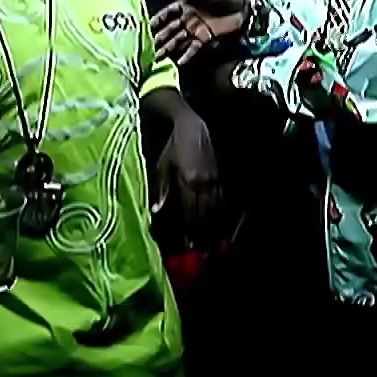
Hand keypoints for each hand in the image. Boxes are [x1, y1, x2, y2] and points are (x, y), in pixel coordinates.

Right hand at [151, 0, 248, 65]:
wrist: (244, 7)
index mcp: (187, 5)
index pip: (169, 12)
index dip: (159, 18)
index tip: (150, 25)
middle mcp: (188, 18)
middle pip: (170, 29)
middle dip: (160, 37)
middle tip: (149, 46)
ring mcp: (196, 30)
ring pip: (179, 40)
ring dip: (168, 49)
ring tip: (157, 57)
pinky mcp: (205, 39)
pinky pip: (193, 48)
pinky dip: (186, 55)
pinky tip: (178, 62)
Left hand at [153, 113, 222, 234]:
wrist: (192, 126)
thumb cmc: (173, 146)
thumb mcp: (163, 166)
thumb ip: (161, 190)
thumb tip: (155, 211)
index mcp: (189, 181)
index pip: (190, 211)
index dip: (189, 229)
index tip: (188, 245)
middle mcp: (204, 183)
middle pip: (205, 213)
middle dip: (203, 233)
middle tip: (201, 250)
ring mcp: (215, 180)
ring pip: (215, 208)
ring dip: (213, 226)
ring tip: (211, 243)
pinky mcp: (220, 176)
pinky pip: (221, 198)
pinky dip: (220, 212)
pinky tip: (218, 223)